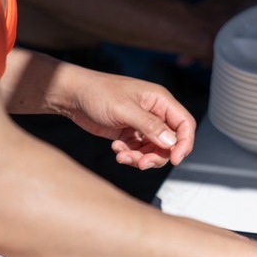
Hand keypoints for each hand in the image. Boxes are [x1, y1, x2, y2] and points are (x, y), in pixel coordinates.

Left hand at [66, 69, 196, 169]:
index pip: (185, 124)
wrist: (72, 95)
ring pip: (154, 150)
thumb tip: (172, 142)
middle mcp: (156, 113)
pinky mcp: (130, 134)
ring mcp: (143, 124)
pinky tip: (116, 149)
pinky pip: (139, 151)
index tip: (175, 159)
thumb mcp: (125, 109)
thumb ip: (150, 126)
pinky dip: (130, 155)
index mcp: (160, 101)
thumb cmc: (97, 93)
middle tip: (141, 164)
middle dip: (157, 156)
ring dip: (141, 158)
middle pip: (171, 142)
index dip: (184, 143)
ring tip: (122, 156)